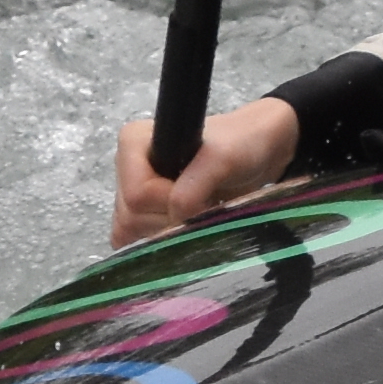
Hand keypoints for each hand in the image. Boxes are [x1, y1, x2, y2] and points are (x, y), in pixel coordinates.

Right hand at [111, 94, 301, 245]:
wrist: (256, 153)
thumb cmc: (239, 146)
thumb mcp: (221, 160)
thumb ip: (193, 188)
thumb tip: (174, 219)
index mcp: (133, 142)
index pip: (135, 194)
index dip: (167, 202)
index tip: (201, 191)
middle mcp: (125, 167)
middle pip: (131, 216)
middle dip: (171, 218)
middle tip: (203, 201)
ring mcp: (132, 192)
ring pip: (132, 233)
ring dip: (171, 230)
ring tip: (199, 209)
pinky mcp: (143, 214)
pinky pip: (137, 241)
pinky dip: (164, 240)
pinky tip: (187, 226)